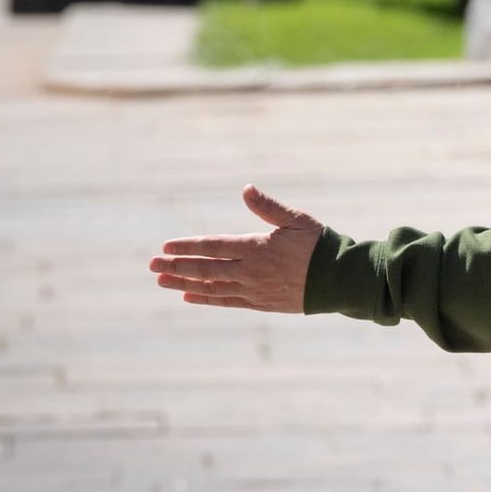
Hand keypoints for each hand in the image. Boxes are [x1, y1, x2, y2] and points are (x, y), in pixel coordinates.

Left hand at [149, 184, 322, 312]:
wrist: (339, 279)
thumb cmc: (319, 244)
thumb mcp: (296, 220)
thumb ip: (268, 207)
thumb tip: (246, 189)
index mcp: (256, 247)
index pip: (212, 247)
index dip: (187, 246)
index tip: (165, 246)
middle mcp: (249, 271)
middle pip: (204, 269)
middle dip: (176, 265)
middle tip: (151, 265)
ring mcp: (253, 290)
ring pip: (211, 287)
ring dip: (184, 282)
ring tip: (162, 280)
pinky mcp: (260, 302)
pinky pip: (226, 302)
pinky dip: (206, 299)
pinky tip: (188, 296)